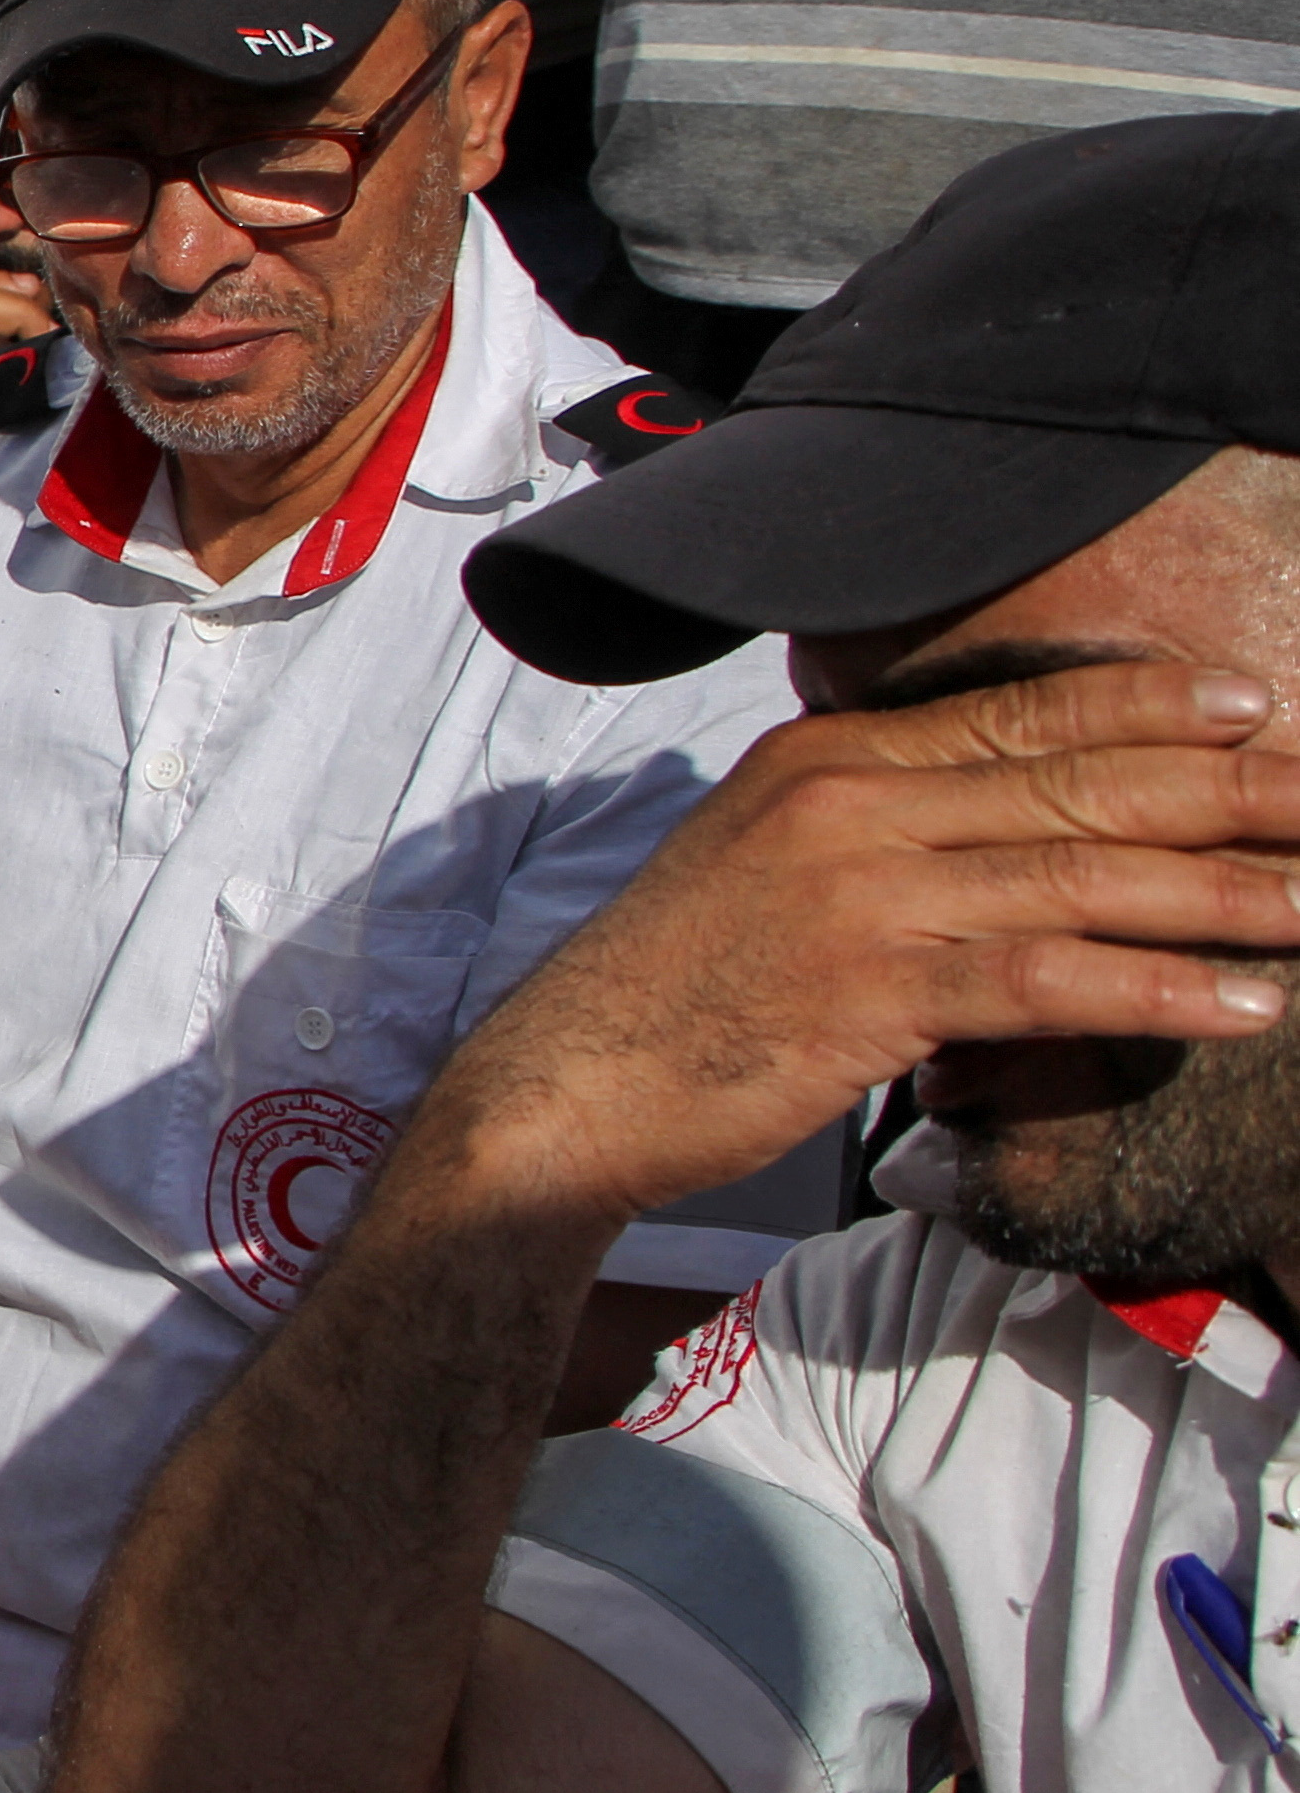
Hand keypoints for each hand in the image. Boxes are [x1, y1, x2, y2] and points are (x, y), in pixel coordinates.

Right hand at [443, 662, 1299, 1223]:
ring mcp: (859, 893)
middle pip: (1076, 782)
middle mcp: (847, 803)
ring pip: (1081, 875)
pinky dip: (1159, 989)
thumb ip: (867, 830)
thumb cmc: (666, 993)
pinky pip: (1048, 980)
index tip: (1255, 707)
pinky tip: (1245, 1001)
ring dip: (1225, 892)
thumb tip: (982, 837)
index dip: (1153, 706)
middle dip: (1229, 791)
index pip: (1019, 713)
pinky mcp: (870, 991)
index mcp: (823, 757)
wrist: (562, 1085)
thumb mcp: (756, 865)